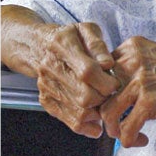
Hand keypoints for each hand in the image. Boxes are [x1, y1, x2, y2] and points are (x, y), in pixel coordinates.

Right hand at [32, 22, 121, 136]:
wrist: (40, 46)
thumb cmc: (70, 38)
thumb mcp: (86, 30)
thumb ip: (98, 45)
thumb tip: (108, 64)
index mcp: (61, 45)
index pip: (87, 71)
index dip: (107, 81)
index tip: (116, 82)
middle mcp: (50, 67)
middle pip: (84, 96)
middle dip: (105, 98)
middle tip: (111, 92)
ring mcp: (46, 87)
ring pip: (80, 112)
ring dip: (99, 112)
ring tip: (105, 102)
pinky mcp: (46, 101)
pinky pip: (71, 121)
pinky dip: (88, 125)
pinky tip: (97, 120)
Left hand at [101, 36, 155, 146]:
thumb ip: (135, 68)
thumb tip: (118, 92)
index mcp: (130, 48)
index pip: (101, 73)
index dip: (104, 94)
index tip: (115, 105)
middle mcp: (129, 62)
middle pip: (100, 93)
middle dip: (105, 113)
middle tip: (117, 123)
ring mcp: (138, 82)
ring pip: (107, 113)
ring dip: (114, 129)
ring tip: (125, 135)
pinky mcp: (148, 103)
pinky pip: (126, 129)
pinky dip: (129, 140)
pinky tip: (141, 140)